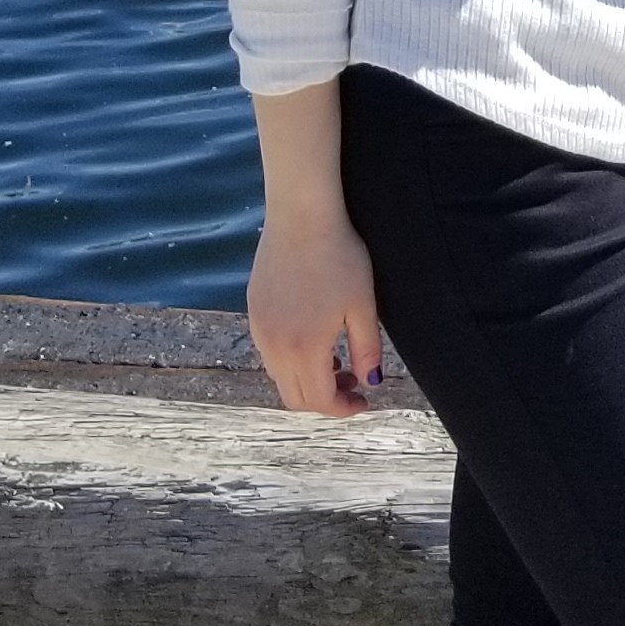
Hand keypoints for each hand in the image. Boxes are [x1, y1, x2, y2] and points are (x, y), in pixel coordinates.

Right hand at [247, 206, 385, 416]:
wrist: (301, 217)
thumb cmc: (339, 257)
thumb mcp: (363, 305)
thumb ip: (367, 350)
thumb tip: (371, 383)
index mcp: (305, 348)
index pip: (320, 400)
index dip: (343, 409)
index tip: (363, 401)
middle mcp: (275, 345)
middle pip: (294, 396)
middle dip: (325, 399)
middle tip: (352, 382)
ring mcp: (260, 328)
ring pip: (280, 376)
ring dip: (307, 379)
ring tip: (336, 358)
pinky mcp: (253, 312)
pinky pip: (269, 353)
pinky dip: (291, 360)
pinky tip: (312, 337)